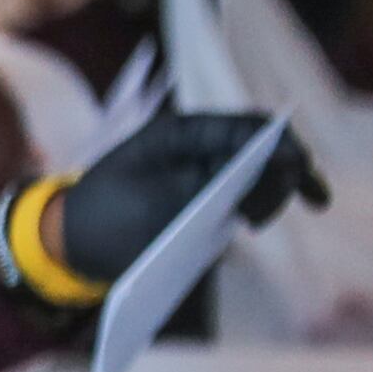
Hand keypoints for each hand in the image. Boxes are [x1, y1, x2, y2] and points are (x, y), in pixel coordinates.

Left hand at [50, 110, 330, 281]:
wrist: (68, 243)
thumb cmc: (106, 217)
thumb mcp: (159, 204)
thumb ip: (213, 187)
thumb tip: (266, 175)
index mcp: (182, 133)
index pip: (248, 128)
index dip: (284, 146)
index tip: (303, 171)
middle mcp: (197, 148)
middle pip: (260, 151)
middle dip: (279, 178)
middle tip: (263, 216)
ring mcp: (201, 173)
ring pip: (256, 177)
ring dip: (266, 197)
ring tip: (252, 223)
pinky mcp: (201, 200)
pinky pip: (239, 199)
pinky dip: (251, 210)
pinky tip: (249, 224)